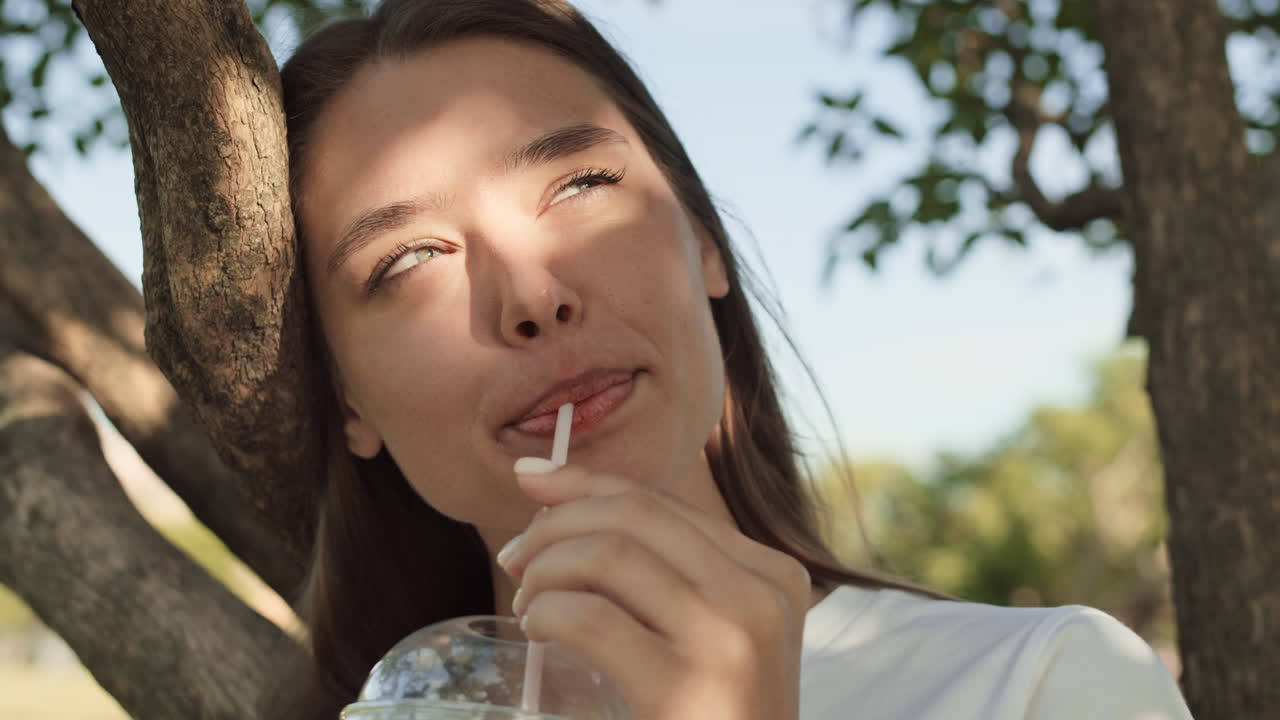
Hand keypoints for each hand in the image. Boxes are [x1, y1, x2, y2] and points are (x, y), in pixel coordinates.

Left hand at [497, 462, 809, 719]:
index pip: (663, 501)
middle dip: (556, 523)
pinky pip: (593, 616)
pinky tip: (539, 631)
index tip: (530, 483)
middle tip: (515, 559)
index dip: (584, 484)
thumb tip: (543, 479)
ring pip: (610, 553)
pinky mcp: (692, 685)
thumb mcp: (702, 636)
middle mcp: (762, 594)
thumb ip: (651, 570)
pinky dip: (549, 612)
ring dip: (547, 570)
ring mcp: (733, 638)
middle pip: (636, 514)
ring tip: (528, 604)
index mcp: (770, 574)